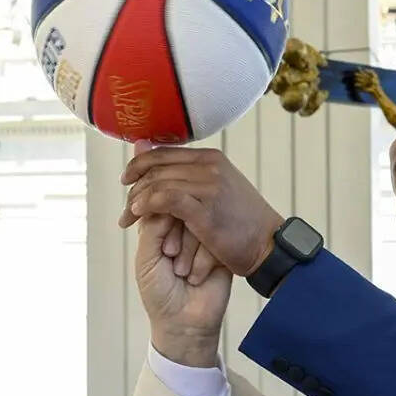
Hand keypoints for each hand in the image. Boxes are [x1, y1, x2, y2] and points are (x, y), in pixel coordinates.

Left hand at [120, 142, 283, 276]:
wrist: (268, 246)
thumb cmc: (240, 223)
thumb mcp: (216, 189)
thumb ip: (186, 174)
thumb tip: (147, 149)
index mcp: (210, 159)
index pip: (163, 153)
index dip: (138, 165)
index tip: (126, 181)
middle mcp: (210, 167)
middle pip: (156, 169)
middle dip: (134, 189)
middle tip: (126, 211)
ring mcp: (209, 186)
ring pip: (158, 184)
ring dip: (137, 202)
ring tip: (128, 218)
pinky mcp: (206, 209)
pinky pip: (166, 199)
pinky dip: (148, 206)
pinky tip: (140, 215)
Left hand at [135, 212, 230, 367]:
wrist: (183, 323)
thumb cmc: (159, 294)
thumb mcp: (146, 259)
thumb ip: (153, 227)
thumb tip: (171, 198)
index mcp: (158, 229)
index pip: (161, 204)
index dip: (162, 223)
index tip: (161, 249)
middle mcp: (181, 230)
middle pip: (182, 210)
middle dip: (175, 237)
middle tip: (170, 258)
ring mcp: (202, 238)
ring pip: (199, 222)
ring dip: (188, 251)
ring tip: (182, 273)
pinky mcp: (221, 249)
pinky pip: (216, 238)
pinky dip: (203, 260)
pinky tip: (197, 278)